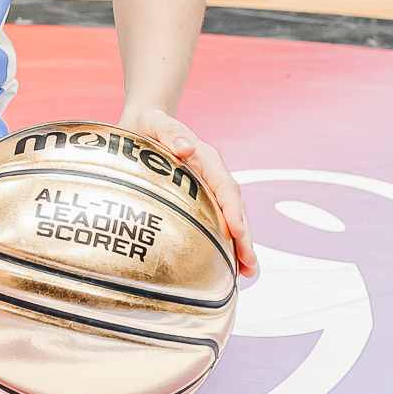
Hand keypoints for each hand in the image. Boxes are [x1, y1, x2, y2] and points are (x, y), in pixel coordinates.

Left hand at [119, 103, 257, 281]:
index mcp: (205, 158)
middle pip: (234, 207)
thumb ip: (170, 131)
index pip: (225, 187)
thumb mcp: (154, 122)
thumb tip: (187, 147)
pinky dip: (225, 240)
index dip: (233, 210)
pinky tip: (228, 263)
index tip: (238, 232)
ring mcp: (208, 186)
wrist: (144, 124)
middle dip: (244, 235)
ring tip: (247, 271)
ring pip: (230, 216)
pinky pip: (217, 219)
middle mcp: (212, 174)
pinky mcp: (200, 196)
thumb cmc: (147, 124)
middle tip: (249, 264)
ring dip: (240, 243)